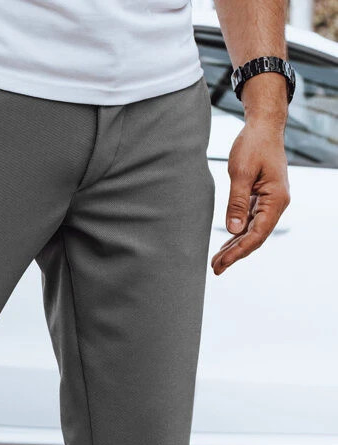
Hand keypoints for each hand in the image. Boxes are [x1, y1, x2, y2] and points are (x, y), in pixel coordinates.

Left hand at [211, 120, 289, 275]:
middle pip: (255, 237)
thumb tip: (233, 230)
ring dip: (235, 247)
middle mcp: (276, 204)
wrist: (263, 127)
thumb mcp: (240, 172)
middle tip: (215, 269)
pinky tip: (225, 245)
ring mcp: (270, 202)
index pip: (256, 234)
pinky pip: (250, 222)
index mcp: (275, 199)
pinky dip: (237, 234)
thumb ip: (236, 202)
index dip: (238, 251)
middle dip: (235, 254)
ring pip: (252, 232)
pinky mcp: (262, 199)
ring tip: (217, 262)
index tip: (222, 263)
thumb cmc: (253, 144)